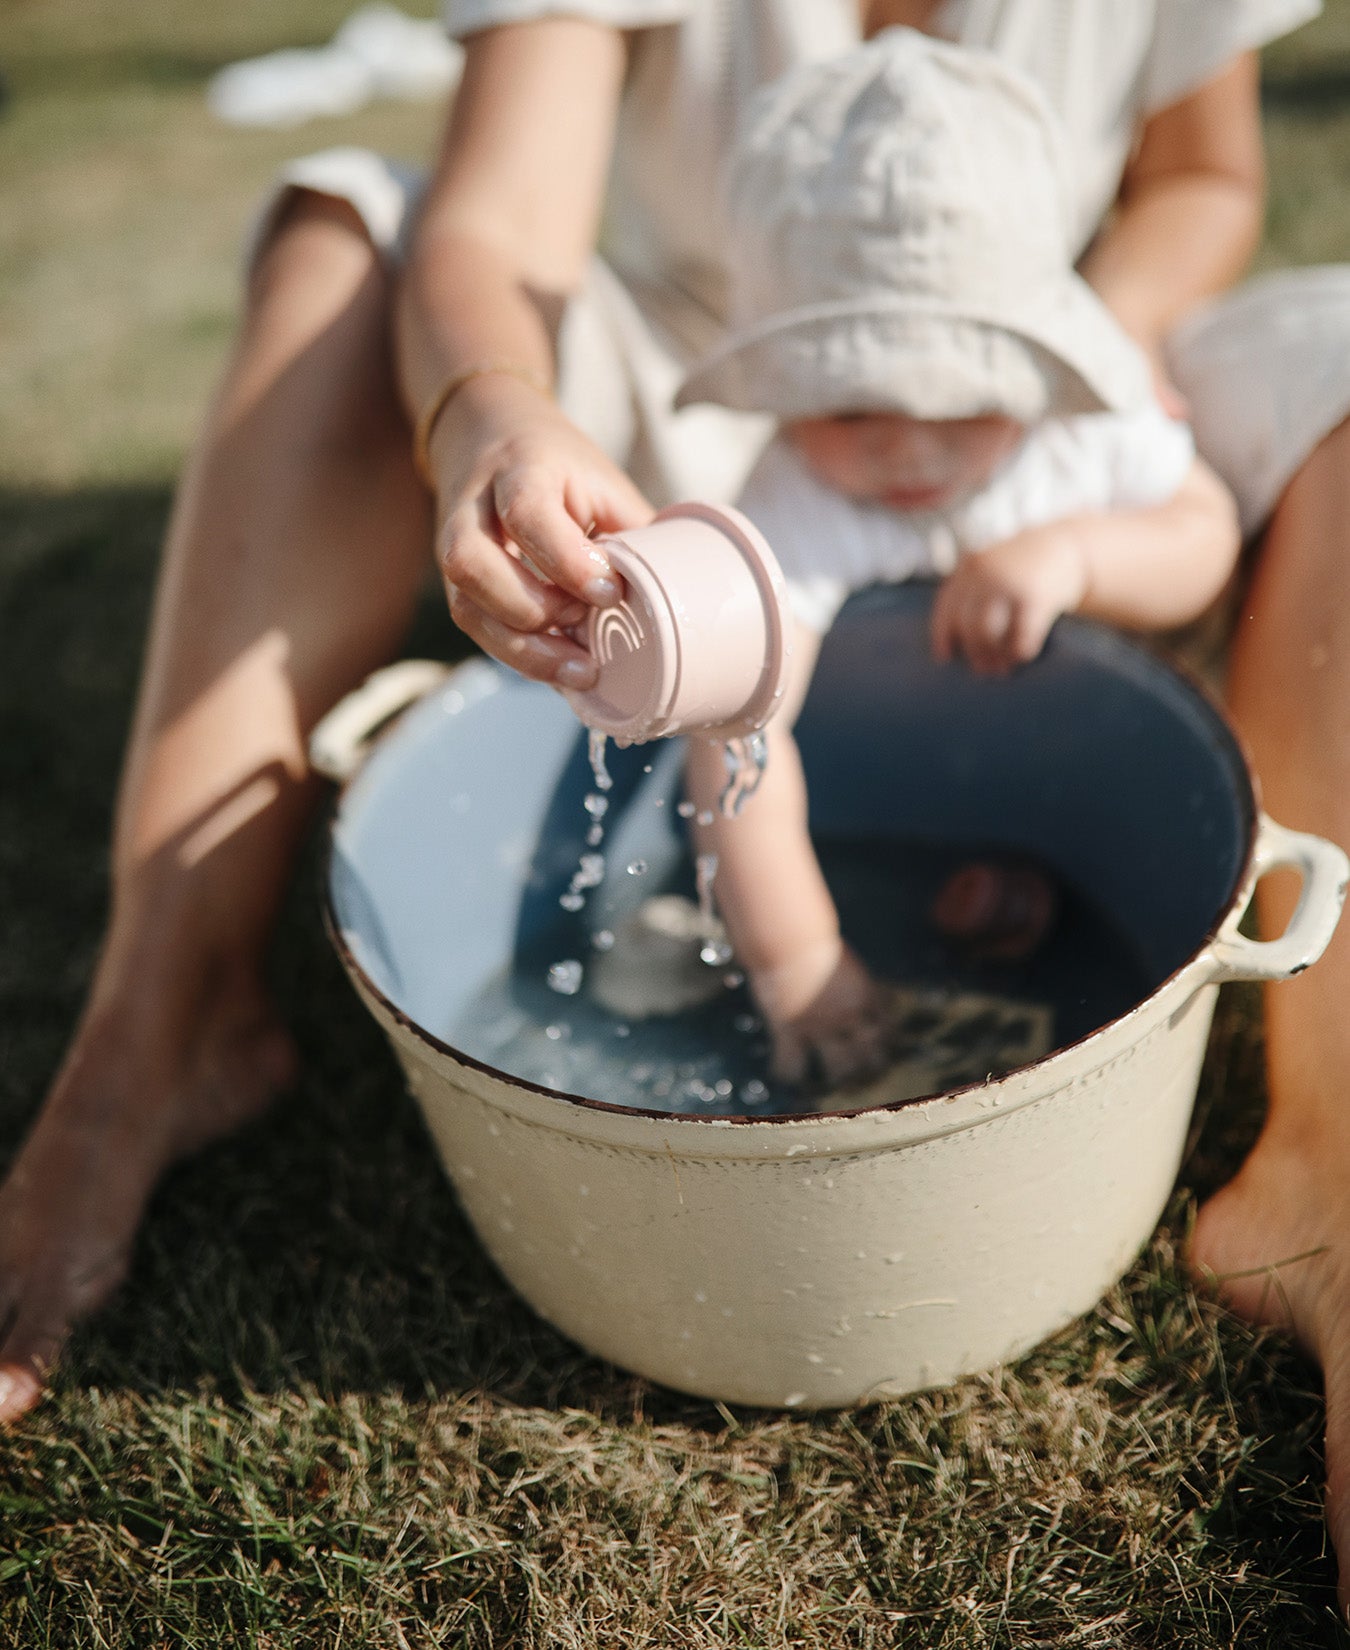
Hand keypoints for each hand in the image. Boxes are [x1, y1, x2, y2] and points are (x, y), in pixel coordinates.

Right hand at [429, 374, 653, 685]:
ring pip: (466, 606)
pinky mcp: (457, 583)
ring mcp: (453, 546)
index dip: (567, 559)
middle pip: (472, 563)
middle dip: (532, 609)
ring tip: (578, 669)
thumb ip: (630, 534)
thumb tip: (678, 595)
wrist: (489, 436)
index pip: (526, 512)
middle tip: (585, 626)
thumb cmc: (559, 468)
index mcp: (520, 467)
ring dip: (522, 648)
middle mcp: (472, 506)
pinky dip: (517, 655)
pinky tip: (558, 667)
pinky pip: (476, 627)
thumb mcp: (602, 482)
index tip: (610, 593)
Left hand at [930, 523, 1089, 674]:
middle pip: (967, 625)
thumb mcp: (993, 568)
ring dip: (994, 657)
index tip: (946, 657)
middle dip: (975, 653)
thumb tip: (954, 646)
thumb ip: (973, 594)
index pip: (946, 607)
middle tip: (985, 671)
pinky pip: (1020, 637)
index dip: (944, 636)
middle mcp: (985, 573)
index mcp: (970, 566)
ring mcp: (1010, 583)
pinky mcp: (1037, 597)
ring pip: (987, 634)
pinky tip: (1023, 657)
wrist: (1069, 545)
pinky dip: (1019, 653)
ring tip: (1003, 669)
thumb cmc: (1026, 568)